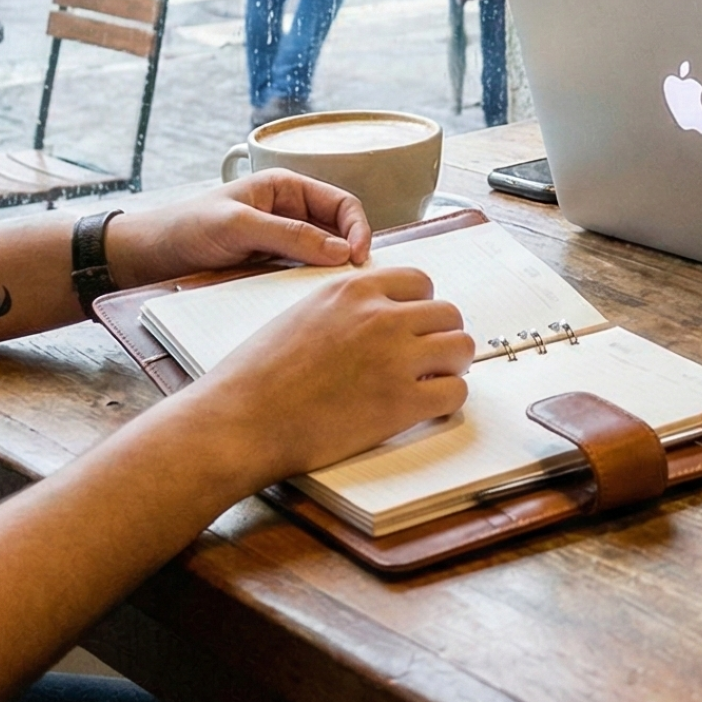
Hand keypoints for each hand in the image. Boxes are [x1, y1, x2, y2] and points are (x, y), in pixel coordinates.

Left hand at [102, 169, 374, 288]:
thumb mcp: (238, 226)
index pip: (341, 204)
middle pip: (338, 231)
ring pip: (323, 257)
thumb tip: (341, 251)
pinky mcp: (270, 267)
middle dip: (349, 253)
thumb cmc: (186, 229)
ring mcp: (281, 241)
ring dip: (329, 273)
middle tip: (352, 282)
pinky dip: (310, 286)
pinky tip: (309, 300)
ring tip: (333, 293)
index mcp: (286, 188)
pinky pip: (301, 275)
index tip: (358, 258)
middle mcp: (289, 212)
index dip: (357, 228)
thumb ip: (290, 236)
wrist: (147, 258)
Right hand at [184, 261, 475, 483]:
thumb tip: (377, 317)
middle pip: (448, 313)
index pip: (420, 282)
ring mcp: (395, 358)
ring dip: (450, 366)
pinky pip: (455, 393)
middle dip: (440, 337)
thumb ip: (346, 309)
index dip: (420, 309)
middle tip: (426, 361)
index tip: (413, 329)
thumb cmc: (258, 375)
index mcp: (354, 290)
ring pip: (461, 347)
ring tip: (430, 383)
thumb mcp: (303, 314)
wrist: (241, 419)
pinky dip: (446, 401)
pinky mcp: (401, 402)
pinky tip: (425, 408)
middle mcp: (380, 316)